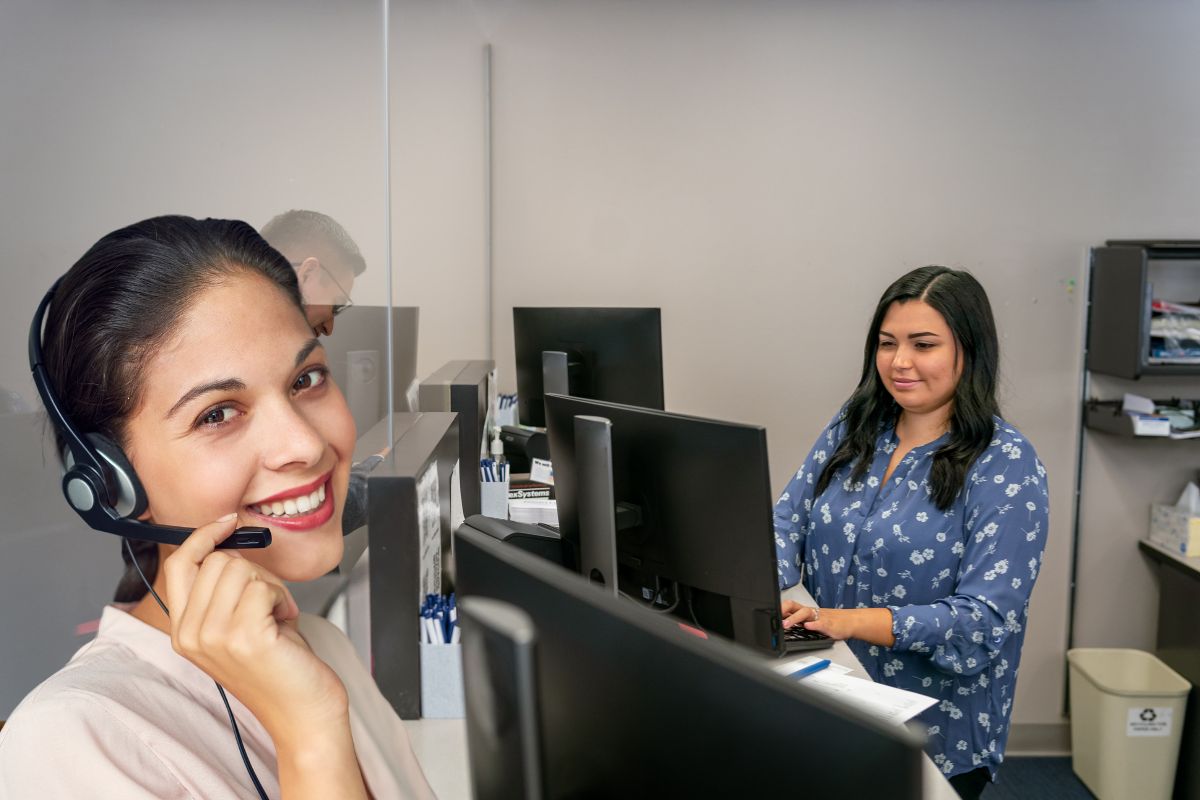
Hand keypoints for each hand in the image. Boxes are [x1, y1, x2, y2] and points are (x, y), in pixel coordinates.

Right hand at [162, 514, 349, 741]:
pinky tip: (284, 624)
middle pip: (216, 561)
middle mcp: (191, 635)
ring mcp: (214, 637)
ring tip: (276, 616)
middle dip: (253, 571)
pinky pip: (261, 586)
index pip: (178, 566)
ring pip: (239, 569)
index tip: (227, 522)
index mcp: (184, 631)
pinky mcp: (243, 637)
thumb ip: (223, 591)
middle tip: (269, 604)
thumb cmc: (279, 666)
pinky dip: (282, 598)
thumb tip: (227, 545)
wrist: (302, 713)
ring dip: (269, 586)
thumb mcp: (238, 623)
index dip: (201, 536)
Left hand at [781, 600, 895, 646]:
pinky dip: (813, 625)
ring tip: (785, 624)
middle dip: (783, 610)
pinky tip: (808, 626)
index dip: (778, 608)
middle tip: (774, 617)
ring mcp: (819, 617)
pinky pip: (820, 623)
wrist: (850, 622)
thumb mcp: (812, 621)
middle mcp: (810, 612)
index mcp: (805, 611)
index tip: (768, 612)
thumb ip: (799, 621)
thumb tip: (783, 623)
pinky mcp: (828, 624)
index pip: (789, 606)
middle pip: (793, 606)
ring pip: (804, 613)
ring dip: (793, 618)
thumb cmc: (831, 622)